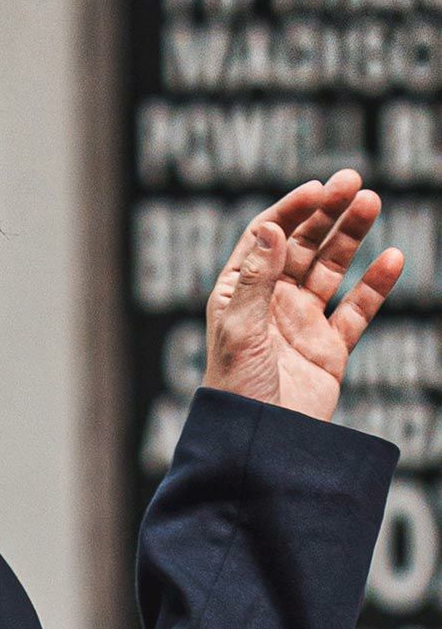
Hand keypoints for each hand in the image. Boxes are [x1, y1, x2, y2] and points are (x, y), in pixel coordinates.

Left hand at [202, 168, 404, 420]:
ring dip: (350, 236)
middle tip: (354, 182)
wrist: (262, 446)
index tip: (319, 189)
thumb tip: (272, 228)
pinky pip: (357, 309)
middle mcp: (270, 305)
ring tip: (371, 203)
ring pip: (331, 269)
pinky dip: (375, 285)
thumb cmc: (237, 392)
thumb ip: (256, 281)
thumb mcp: (239, 332)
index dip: (290, 210)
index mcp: (239, 296)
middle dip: (326, 213)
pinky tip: (392, 259)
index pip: (265, 239)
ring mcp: (301, 324)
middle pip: (302, 246)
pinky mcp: (329, 349)